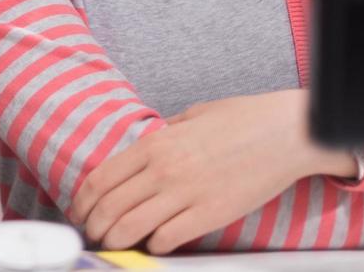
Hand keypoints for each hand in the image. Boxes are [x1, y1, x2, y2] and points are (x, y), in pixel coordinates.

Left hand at [70, 89, 355, 254]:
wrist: (284, 132)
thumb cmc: (241, 120)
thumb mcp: (191, 116)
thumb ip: (164, 133)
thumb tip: (146, 147)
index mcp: (153, 144)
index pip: (100, 179)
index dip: (82, 202)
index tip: (79, 212)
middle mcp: (163, 169)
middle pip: (109, 206)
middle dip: (93, 226)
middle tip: (91, 234)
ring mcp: (185, 193)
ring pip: (131, 226)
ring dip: (115, 240)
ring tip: (112, 244)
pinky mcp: (210, 213)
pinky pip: (168, 237)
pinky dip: (153, 246)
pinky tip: (153, 244)